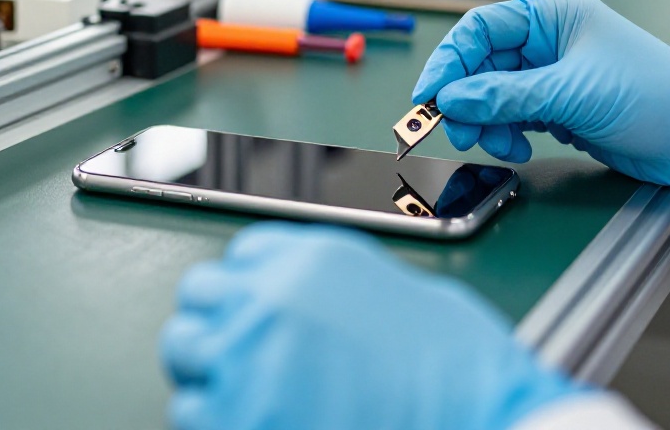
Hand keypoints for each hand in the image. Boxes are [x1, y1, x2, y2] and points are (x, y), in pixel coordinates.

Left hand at [160, 223, 587, 429]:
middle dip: (218, 327)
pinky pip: (191, 413)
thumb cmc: (458, 368)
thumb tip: (298, 305)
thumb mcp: (392, 291)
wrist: (485, 418)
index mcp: (309, 256)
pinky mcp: (240, 416)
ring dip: (210, 373)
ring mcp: (248, 357)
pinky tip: (254, 422)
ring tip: (253, 395)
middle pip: (198, 299)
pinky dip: (215, 419)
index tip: (258, 314)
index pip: (238, 259)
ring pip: (185, 354)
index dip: (250, 292)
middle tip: (247, 358)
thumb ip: (328, 289)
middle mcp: (269, 296)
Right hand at [412, 0, 669, 222]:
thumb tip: (454, 97)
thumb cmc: (657, 98)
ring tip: (498, 144)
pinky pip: (513, 114)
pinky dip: (506, 131)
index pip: (482, 28)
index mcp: (556, 16)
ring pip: (494, 92)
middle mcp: (552, 40)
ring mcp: (555, 74)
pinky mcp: (560, 105)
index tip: (430, 94)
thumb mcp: (573, 94)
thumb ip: (507, 96)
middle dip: (466, 97)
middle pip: (482, 63)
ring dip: (485, 120)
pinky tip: (517, 146)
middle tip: (456, 129)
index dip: (450, 60)